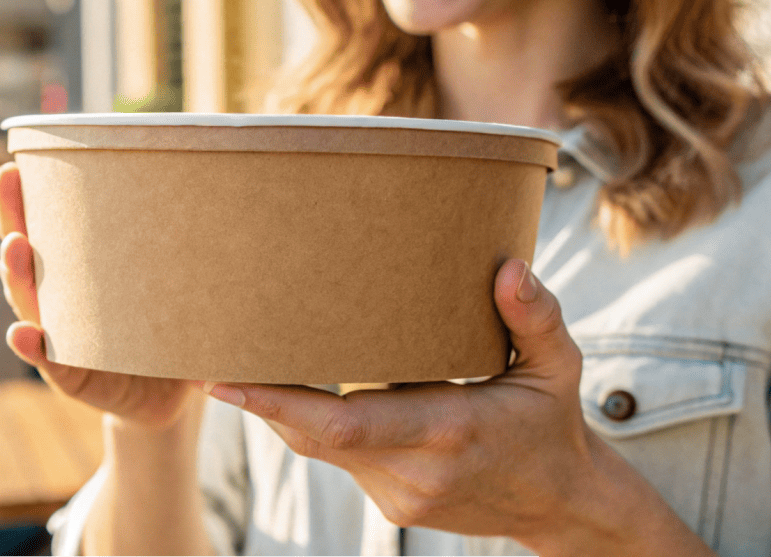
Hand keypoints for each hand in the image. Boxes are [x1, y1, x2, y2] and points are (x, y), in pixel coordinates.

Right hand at [0, 162, 199, 429]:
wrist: (170, 394)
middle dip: (12, 217)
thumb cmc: (167, 327)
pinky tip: (22, 333)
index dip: (25, 197)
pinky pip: (49, 361)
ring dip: (18, 276)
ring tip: (14, 248)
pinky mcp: (72, 377)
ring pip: (29, 302)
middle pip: (25, 254)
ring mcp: (60, 337)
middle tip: (7, 182)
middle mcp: (58, 299)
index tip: (16, 162)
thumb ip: (179, 246)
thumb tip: (221, 186)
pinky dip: (33, 349)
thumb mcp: (169, 282)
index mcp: (76, 271)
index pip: (43, 227)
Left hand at [202, 259, 712, 554]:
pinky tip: (291, 389)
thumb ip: (536, 317)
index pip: (342, 423)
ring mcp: (398, 494)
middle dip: (259, 398)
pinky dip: (311, 424)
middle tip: (208, 356)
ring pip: (319, 448)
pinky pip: (337, 457)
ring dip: (281, 409)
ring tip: (238, 361)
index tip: (224, 379)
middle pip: (312, 436)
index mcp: (447, 432)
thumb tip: (510, 268)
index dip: (277, 403)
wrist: (562, 502)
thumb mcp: (560, 367)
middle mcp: (413, 471)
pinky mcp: (392, 501)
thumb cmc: (553, 422)